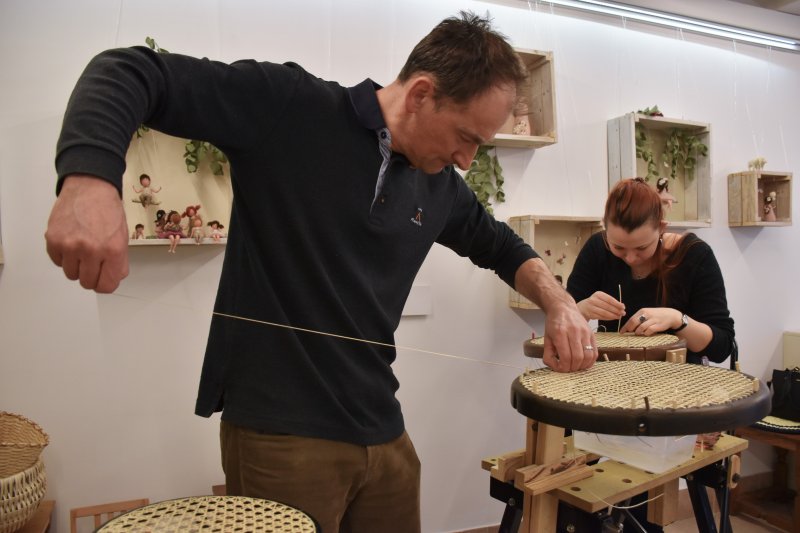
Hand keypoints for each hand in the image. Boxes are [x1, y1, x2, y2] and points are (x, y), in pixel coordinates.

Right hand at [45, 175, 129, 292]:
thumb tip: (115, 278)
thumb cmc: (107, 209)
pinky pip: (57, 262)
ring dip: (77, 266)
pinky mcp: (53, 240)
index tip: (104, 280)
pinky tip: (71, 242)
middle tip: (94, 263)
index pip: (107, 286)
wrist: (89, 187)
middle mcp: (91, 250)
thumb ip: (119, 260)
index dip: (106, 284)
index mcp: (113, 250)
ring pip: (71, 274)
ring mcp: (70, 245)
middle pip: (87, 283)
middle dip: (92, 276)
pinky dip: (64, 256)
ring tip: (82, 250)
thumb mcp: (123, 236)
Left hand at [541, 303, 597, 372]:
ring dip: (582, 366)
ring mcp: (585, 332)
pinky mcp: (592, 334)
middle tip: (568, 368)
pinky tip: (584, 362)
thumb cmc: (554, 323)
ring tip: (576, 366)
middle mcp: (574, 332)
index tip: (561, 368)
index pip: (565, 357)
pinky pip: (595, 352)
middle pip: (577, 358)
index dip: (563, 367)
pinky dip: (590, 361)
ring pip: (588, 356)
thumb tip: (555, 367)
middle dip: (572, 368)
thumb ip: (548, 354)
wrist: (563, 308)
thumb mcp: (546, 338)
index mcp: (560, 333)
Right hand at [577, 291, 624, 320]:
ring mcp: (591, 307)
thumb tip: (621, 306)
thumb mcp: (601, 298)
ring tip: (619, 316)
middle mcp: (593, 300)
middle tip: (623, 313)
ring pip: (605, 312)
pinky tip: (613, 318)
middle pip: (607, 306)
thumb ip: (610, 302)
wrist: (582, 307)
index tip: (623, 307)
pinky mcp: (590, 314)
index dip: (617, 304)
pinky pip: (601, 317)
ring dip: (613, 315)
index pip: (610, 299)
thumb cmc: (595, 303)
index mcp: (598, 294)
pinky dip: (608, 318)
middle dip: (617, 310)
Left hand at [620, 307, 680, 335]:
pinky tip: (647, 333)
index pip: (631, 319)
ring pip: (641, 327)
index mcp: (642, 311)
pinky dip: (646, 333)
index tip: (621, 332)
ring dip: (638, 332)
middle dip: (630, 329)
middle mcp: (646, 314)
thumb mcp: (646, 314)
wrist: (671, 315)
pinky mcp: (658, 325)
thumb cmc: (656, 316)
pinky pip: (649, 331)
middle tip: (629, 333)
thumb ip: (638, 319)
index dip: (625, 326)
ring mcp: (652, 320)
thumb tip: (628, 327)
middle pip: (634, 322)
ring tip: (639, 333)